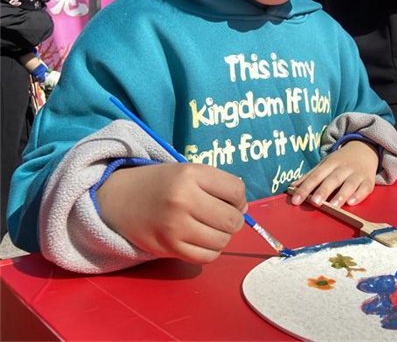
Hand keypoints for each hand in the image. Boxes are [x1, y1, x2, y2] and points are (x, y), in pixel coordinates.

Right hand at [96, 162, 247, 263]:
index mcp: (190, 175)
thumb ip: (218, 185)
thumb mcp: (188, 171)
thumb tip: (244, 209)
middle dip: (234, 219)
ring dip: (222, 235)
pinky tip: (202, 239)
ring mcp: (175, 226)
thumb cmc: (162, 184)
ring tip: (210, 226)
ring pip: (222, 240)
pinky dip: (210, 250)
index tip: (230, 199)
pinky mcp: (169, 247)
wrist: (120, 199)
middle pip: (232, 219)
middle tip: (223, 215)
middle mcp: (183, 199)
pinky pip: (207, 256)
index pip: (236, 191)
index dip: (239, 198)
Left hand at [289, 141, 378, 207]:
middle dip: (323, 191)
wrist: (365, 148)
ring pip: (349, 184)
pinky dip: (359, 195)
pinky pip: (365, 188)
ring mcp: (357, 174)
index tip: (296, 200)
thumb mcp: (325, 164)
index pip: (316, 176)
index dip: (305, 188)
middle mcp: (344, 168)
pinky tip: (351, 203)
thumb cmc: (341, 160)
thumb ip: (310, 176)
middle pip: (332, 179)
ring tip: (333, 206)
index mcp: (331, 163)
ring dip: (341, 195)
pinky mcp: (368, 180)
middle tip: (315, 202)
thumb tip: (292, 187)